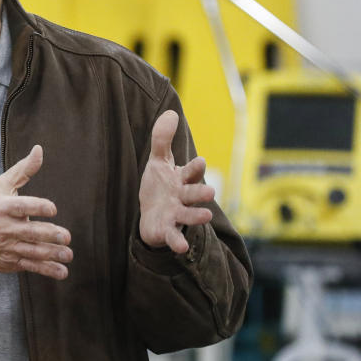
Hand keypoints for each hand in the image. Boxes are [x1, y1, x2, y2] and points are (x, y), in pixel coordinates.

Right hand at [0, 145, 72, 279]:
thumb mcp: (0, 186)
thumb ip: (23, 170)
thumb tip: (39, 150)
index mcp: (2, 207)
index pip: (21, 206)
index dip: (37, 207)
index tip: (53, 209)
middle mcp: (5, 228)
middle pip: (29, 232)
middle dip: (49, 235)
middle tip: (65, 236)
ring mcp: (8, 247)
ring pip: (33, 251)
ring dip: (52, 254)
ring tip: (68, 253)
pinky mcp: (11, 262)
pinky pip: (31, 267)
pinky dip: (47, 270)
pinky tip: (62, 271)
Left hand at [138, 110, 214, 253]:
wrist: (150, 215)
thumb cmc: (159, 186)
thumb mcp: (158, 161)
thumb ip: (162, 139)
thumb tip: (170, 112)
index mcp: (181, 179)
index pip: (190, 171)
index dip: (195, 167)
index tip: (201, 161)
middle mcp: (182, 197)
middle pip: (193, 194)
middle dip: (201, 192)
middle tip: (210, 191)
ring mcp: (176, 215)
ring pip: (188, 215)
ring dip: (196, 215)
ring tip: (206, 214)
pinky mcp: (167, 230)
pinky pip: (174, 236)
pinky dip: (178, 241)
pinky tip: (182, 247)